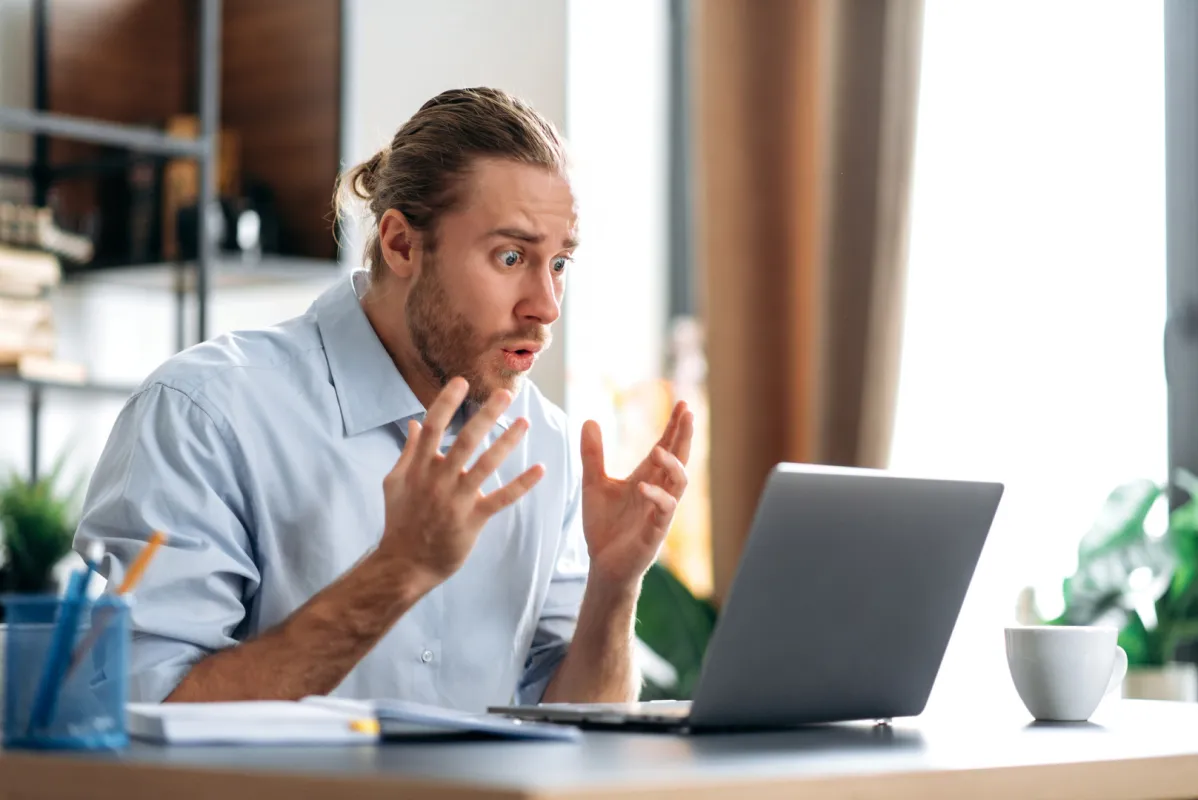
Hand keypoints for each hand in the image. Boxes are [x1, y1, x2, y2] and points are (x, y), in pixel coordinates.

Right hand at [378, 377, 544, 591]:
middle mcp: (437, 480)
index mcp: (418, 468)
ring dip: (507, 442)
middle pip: (464, 441)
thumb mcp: (395, 482)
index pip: (432, 427)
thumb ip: (408, 451)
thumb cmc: (400, 520)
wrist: (404, 564)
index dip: (446, 403)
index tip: (461, 382)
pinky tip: (540, 469)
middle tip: (506, 394)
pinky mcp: (472, 521)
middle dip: (486, 415)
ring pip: (486, 466)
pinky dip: (522, 484)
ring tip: (525, 423)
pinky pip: (501, 499)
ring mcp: (456, 501)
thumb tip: (413, 421)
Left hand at [580, 402, 693, 588]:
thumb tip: (589, 420)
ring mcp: (660, 511)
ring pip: (679, 483)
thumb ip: (592, 454)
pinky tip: (642, 486)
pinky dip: (656, 497)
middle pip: (679, 458)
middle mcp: (658, 491)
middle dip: (684, 436)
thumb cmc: (604, 526)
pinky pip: (664, 511)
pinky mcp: (655, 532)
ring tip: (660, 449)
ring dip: (672, 465)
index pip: (666, 447)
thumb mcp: (593, 483)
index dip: (674, 427)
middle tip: (688, 412)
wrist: (602, 564)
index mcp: (646, 478)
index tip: (682, 404)